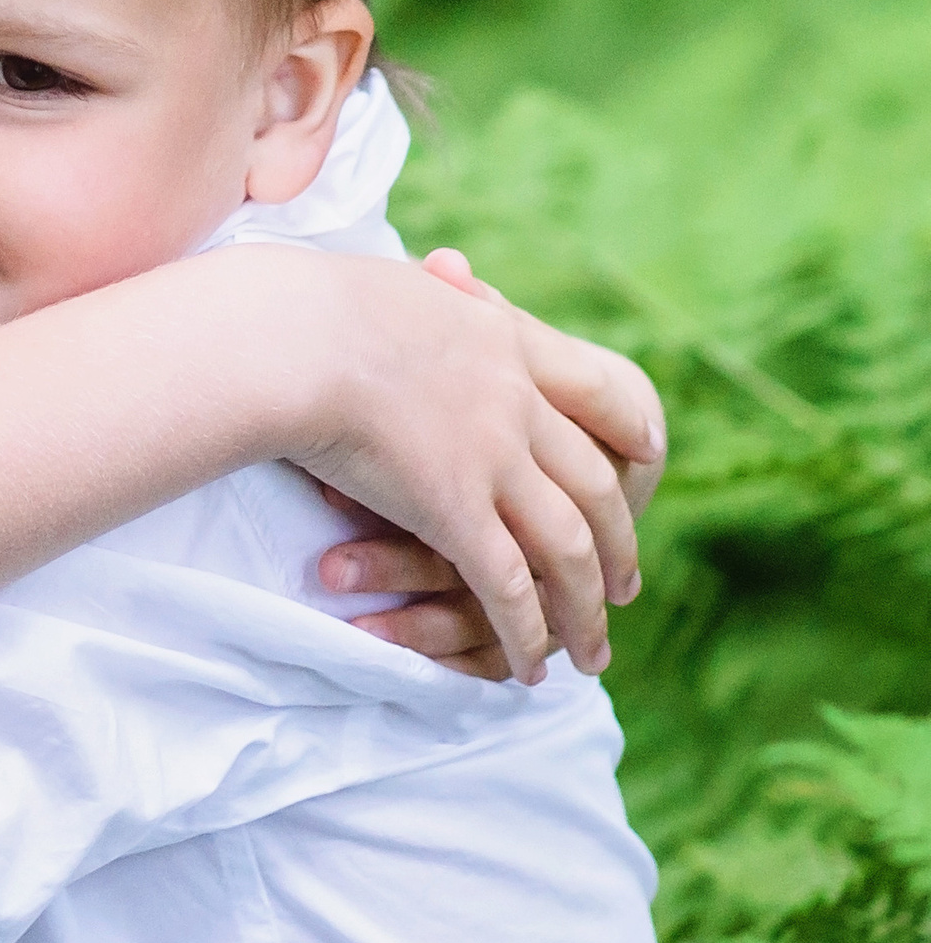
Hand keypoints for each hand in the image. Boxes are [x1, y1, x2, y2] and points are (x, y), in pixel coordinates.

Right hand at [281, 248, 649, 683]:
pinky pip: (507, 587)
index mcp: (508, 344)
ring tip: (592, 651)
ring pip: (567, 549)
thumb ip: (437, 297)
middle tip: (626, 587)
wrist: (293, 335)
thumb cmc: (319, 304)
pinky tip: (531, 666)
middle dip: (618, 544)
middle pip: (596, 485)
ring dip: (583, 608)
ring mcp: (492, 459)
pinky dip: (526, 632)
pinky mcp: (454, 510)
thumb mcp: (402, 286)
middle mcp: (517, 403)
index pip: (600, 390)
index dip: (632, 431)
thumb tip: (444, 276)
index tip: (650, 458)